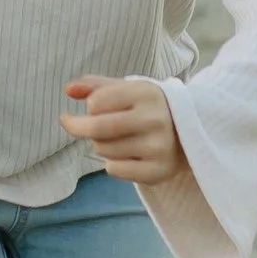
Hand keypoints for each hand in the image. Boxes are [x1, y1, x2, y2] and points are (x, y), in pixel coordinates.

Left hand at [61, 76, 189, 189]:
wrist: (187, 134)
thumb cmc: (147, 108)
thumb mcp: (126, 89)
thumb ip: (95, 86)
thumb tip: (68, 90)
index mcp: (146, 93)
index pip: (96, 102)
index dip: (90, 106)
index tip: (93, 106)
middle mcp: (155, 119)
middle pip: (97, 128)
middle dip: (80, 127)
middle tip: (73, 124)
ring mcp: (158, 147)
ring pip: (103, 149)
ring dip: (101, 144)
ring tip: (118, 138)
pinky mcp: (158, 171)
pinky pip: (114, 169)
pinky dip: (112, 163)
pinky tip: (127, 155)